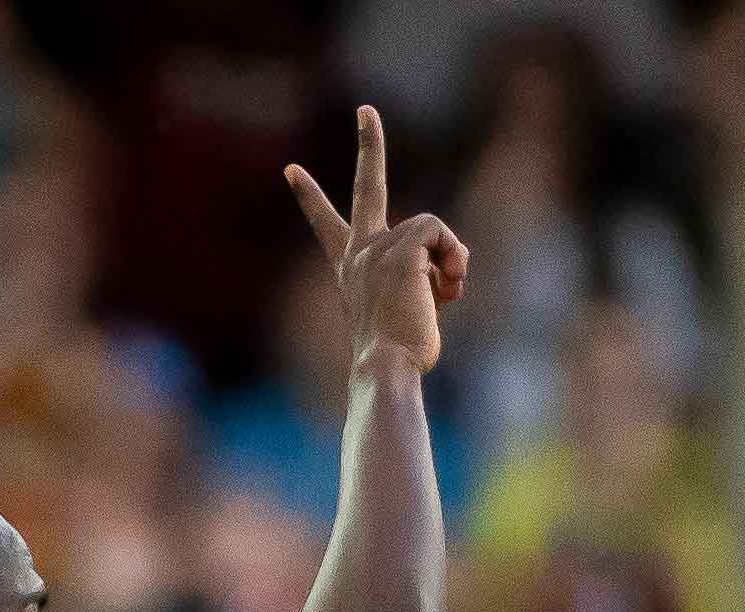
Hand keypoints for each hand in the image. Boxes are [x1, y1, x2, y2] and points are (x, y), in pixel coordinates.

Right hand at [286, 106, 468, 373]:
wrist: (386, 366)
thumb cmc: (399, 355)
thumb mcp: (407, 315)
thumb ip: (422, 282)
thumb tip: (448, 272)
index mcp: (351, 269)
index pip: (329, 226)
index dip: (310, 199)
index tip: (291, 170)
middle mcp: (358, 252)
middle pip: (366, 186)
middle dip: (368, 143)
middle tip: (365, 111)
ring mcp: (376, 246)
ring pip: (432, 229)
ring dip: (449, 260)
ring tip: (444, 295)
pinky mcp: (399, 246)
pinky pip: (441, 233)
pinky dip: (453, 258)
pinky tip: (448, 289)